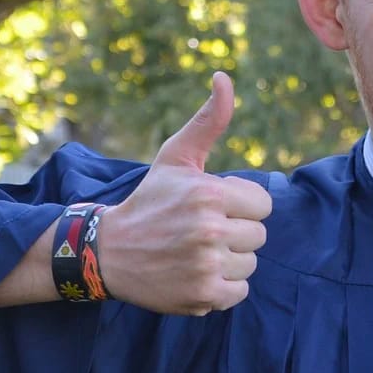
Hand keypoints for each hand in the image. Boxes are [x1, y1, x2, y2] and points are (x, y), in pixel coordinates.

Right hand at [97, 72, 272, 314]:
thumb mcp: (176, 156)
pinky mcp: (204, 295)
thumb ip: (209, 120)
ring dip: (228, 260)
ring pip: (250, 264)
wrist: (109, 251)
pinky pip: (240, 291)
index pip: (263, 205)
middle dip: (234, 232)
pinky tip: (195, 273)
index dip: (241, 205)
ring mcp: (206, 265)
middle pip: (258, 235)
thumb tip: (224, 77)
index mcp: (209, 193)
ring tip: (195, 252)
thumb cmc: (150, 199)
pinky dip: (222, 287)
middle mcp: (210, 230)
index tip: (213, 207)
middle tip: (199, 231)